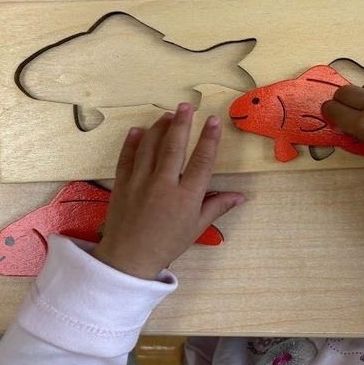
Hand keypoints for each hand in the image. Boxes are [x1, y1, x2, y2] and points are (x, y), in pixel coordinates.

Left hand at [92, 104, 244, 278]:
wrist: (129, 258)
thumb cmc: (167, 243)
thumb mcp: (197, 227)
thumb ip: (217, 206)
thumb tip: (241, 195)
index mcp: (186, 196)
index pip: (202, 161)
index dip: (210, 139)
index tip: (214, 121)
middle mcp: (164, 185)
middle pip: (175, 146)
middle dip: (183, 123)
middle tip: (187, 106)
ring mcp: (140, 183)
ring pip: (151, 147)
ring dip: (160, 128)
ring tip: (168, 115)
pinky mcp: (122, 184)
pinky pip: (127, 157)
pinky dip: (133, 142)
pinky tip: (139, 130)